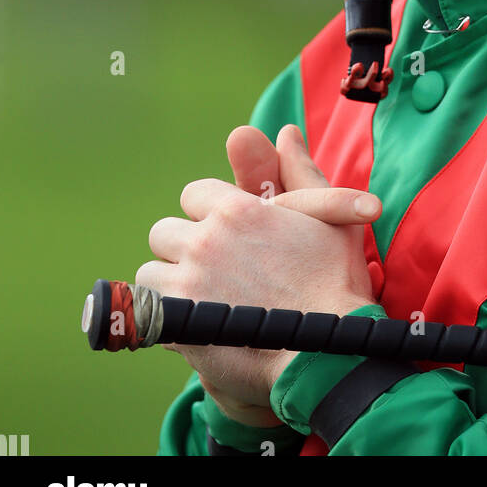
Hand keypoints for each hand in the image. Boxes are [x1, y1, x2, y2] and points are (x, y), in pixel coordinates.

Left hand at [136, 125, 381, 426]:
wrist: (328, 353)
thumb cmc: (336, 283)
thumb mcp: (329, 217)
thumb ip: (301, 171)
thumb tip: (287, 132)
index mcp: (236, 210)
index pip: (193, 195)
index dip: (208, 214)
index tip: (225, 235)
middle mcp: (204, 241)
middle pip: (164, 232)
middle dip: (183, 247)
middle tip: (212, 270)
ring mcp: (187, 284)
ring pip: (151, 273)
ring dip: (169, 284)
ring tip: (201, 299)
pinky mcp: (177, 326)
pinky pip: (150, 313)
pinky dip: (166, 318)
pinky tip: (196, 325)